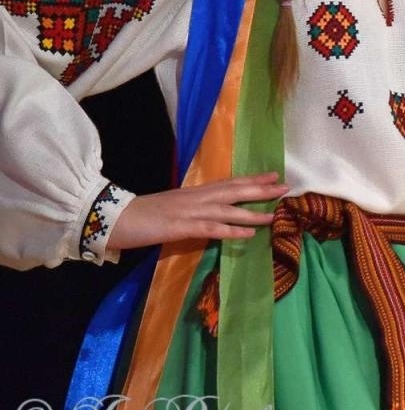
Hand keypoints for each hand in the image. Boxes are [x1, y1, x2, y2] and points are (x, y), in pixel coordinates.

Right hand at [105, 172, 287, 251]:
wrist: (113, 217)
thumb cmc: (143, 214)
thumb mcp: (174, 206)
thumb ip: (194, 207)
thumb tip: (213, 212)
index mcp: (195, 192)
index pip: (229, 182)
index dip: (252, 179)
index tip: (274, 175)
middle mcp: (196, 198)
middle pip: (234, 191)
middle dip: (261, 190)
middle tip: (285, 187)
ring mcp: (190, 211)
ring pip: (228, 210)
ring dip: (253, 212)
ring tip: (274, 214)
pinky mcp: (181, 227)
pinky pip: (211, 229)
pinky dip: (231, 230)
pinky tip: (247, 234)